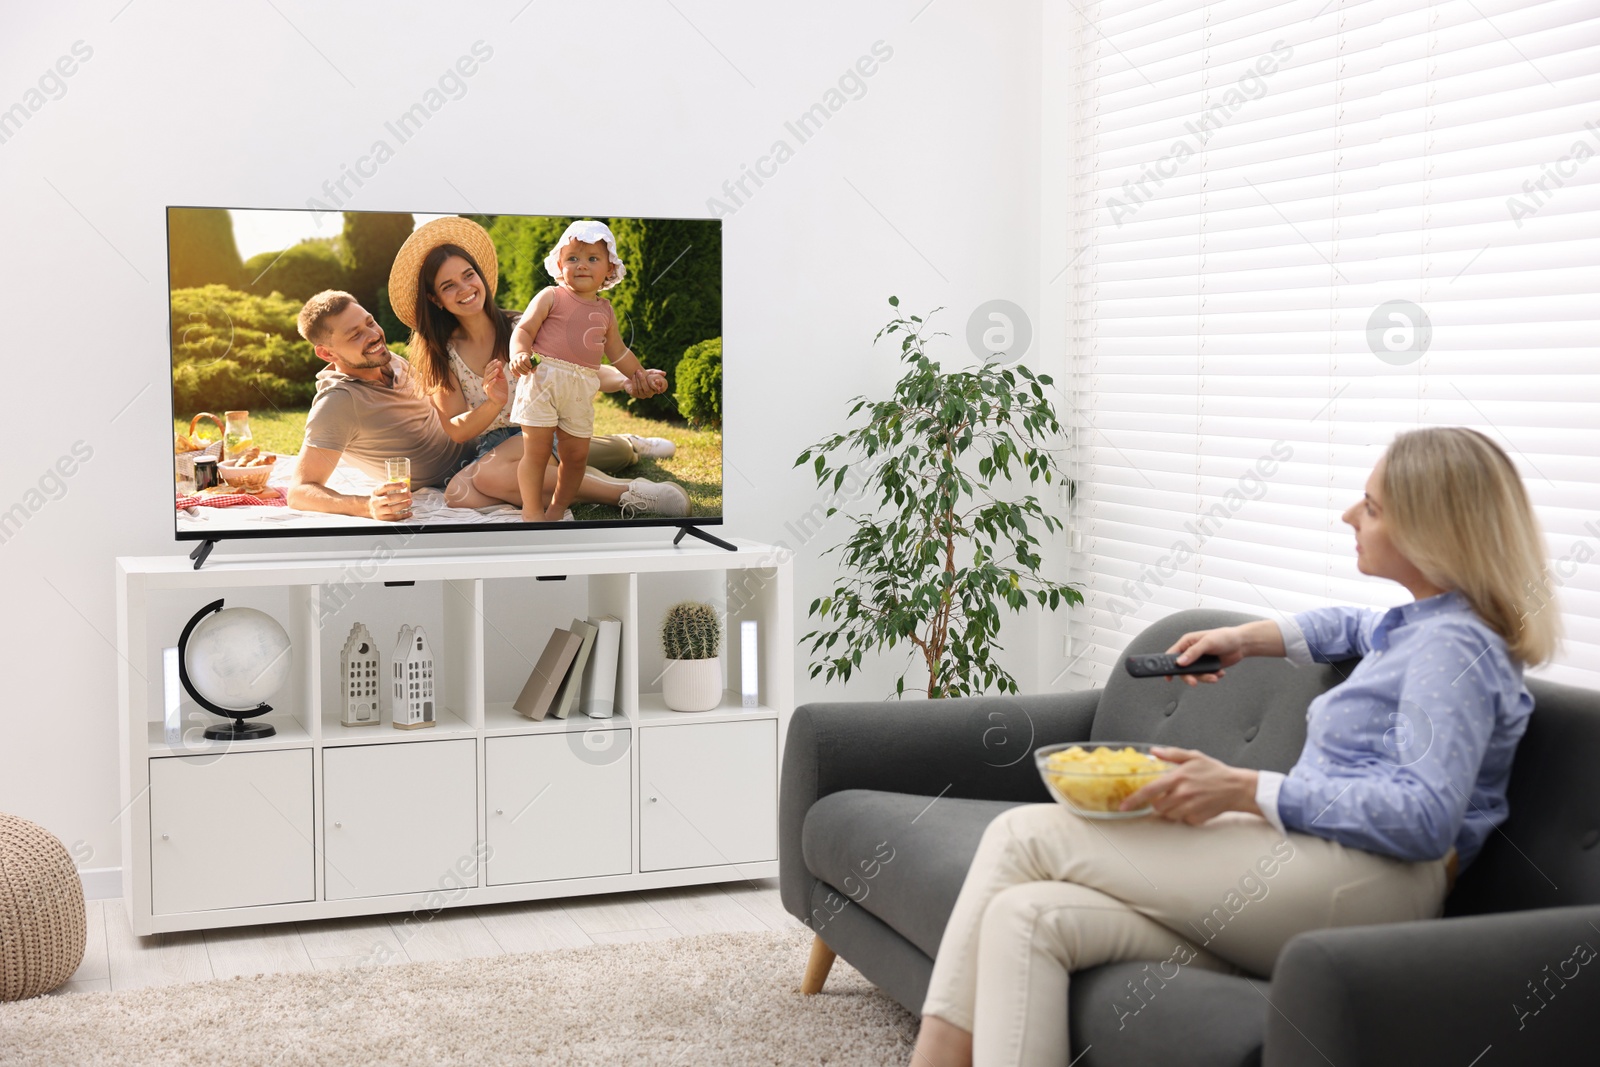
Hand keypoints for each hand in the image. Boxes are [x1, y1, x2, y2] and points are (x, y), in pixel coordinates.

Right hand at [370, 481, 412, 521]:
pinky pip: (394, 518)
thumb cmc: (379, 497)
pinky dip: (403, 515)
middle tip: (410, 494)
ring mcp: (378, 511)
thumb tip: (405, 485)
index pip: (385, 487)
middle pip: (389, 498)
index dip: (395, 485)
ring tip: (410, 502)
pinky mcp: (382, 518)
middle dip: (401, 496)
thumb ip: (390, 487)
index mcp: (375, 492)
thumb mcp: (380, 491)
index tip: (405, 484)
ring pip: (391, 509)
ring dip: (402, 505)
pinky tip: (409, 513)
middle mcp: (375, 501)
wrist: (369, 508)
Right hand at [484, 359, 508, 404]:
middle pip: (487, 372)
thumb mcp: (502, 379)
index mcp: (488, 377)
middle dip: (493, 367)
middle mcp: (486, 381)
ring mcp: (486, 386)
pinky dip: (492, 382)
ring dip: (492, 373)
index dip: (492, 364)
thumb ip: (500, 372)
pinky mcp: (489, 392)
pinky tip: (495, 379)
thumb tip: (499, 363)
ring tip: (497, 370)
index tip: (497, 360)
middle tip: (498, 363)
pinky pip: (489, 386)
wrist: (501, 400)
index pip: (488, 369)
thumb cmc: (501, 389)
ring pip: (488, 378)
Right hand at [508, 351, 534, 377]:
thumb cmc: (527, 359)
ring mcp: (513, 361)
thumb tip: (532, 372)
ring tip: (526, 374)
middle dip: (525, 369)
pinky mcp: (510, 364)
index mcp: (524, 355)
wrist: (519, 356)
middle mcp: (518, 357)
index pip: (525, 359)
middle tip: (528, 371)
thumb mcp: (532, 360)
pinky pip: (512, 370)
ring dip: (521, 372)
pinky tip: (519, 376)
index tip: (531, 367)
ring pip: (516, 367)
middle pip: (520, 364)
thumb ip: (534, 366)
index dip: (528, 364)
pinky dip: (515, 374)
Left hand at [624, 368, 666, 397]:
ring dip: (638, 379)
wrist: (632, 376)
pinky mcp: (634, 394)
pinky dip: (634, 382)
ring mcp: (642, 395)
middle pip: (647, 390)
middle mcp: (649, 394)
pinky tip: (634, 376)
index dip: (657, 386)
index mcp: (654, 390)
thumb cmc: (643, 374)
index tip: (655, 379)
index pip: (658, 390)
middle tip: (640, 372)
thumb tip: (664, 373)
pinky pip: (635, 389)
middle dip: (643, 380)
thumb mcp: (650, 372)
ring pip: (641, 389)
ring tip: (637, 372)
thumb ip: (656, 372)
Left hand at [1120, 747, 1258, 823]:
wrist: (1237, 788)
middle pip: (1157, 806)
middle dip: (1159, 802)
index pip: (1149, 791)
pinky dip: (1185, 814)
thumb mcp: (1194, 757)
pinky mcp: (1197, 818)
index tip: (1123, 806)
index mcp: (1177, 778)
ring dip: (1171, 809)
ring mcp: (1189, 807)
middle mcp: (1182, 794)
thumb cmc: (1214, 771)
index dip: (1133, 800)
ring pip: (1169, 814)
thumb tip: (1154, 751)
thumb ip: (1172, 754)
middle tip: (1170, 794)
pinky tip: (1195, 804)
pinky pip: (1183, 820)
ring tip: (1185, 798)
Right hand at [1163, 626, 1244, 684]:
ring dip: (1204, 677)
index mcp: (1187, 642)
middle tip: (1194, 682)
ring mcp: (1199, 661)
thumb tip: (1180, 662)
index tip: (1168, 677)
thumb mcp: (1207, 643)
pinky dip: (1212, 676)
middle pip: (1183, 669)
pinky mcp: (1207, 667)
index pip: (1172, 655)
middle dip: (1189, 676)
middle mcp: (1191, 652)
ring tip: (1214, 676)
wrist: (1241, 644)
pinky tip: (1220, 671)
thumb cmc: (1224, 637)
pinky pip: (1204, 676)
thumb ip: (1193, 653)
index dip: (1168, 666)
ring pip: (1194, 675)